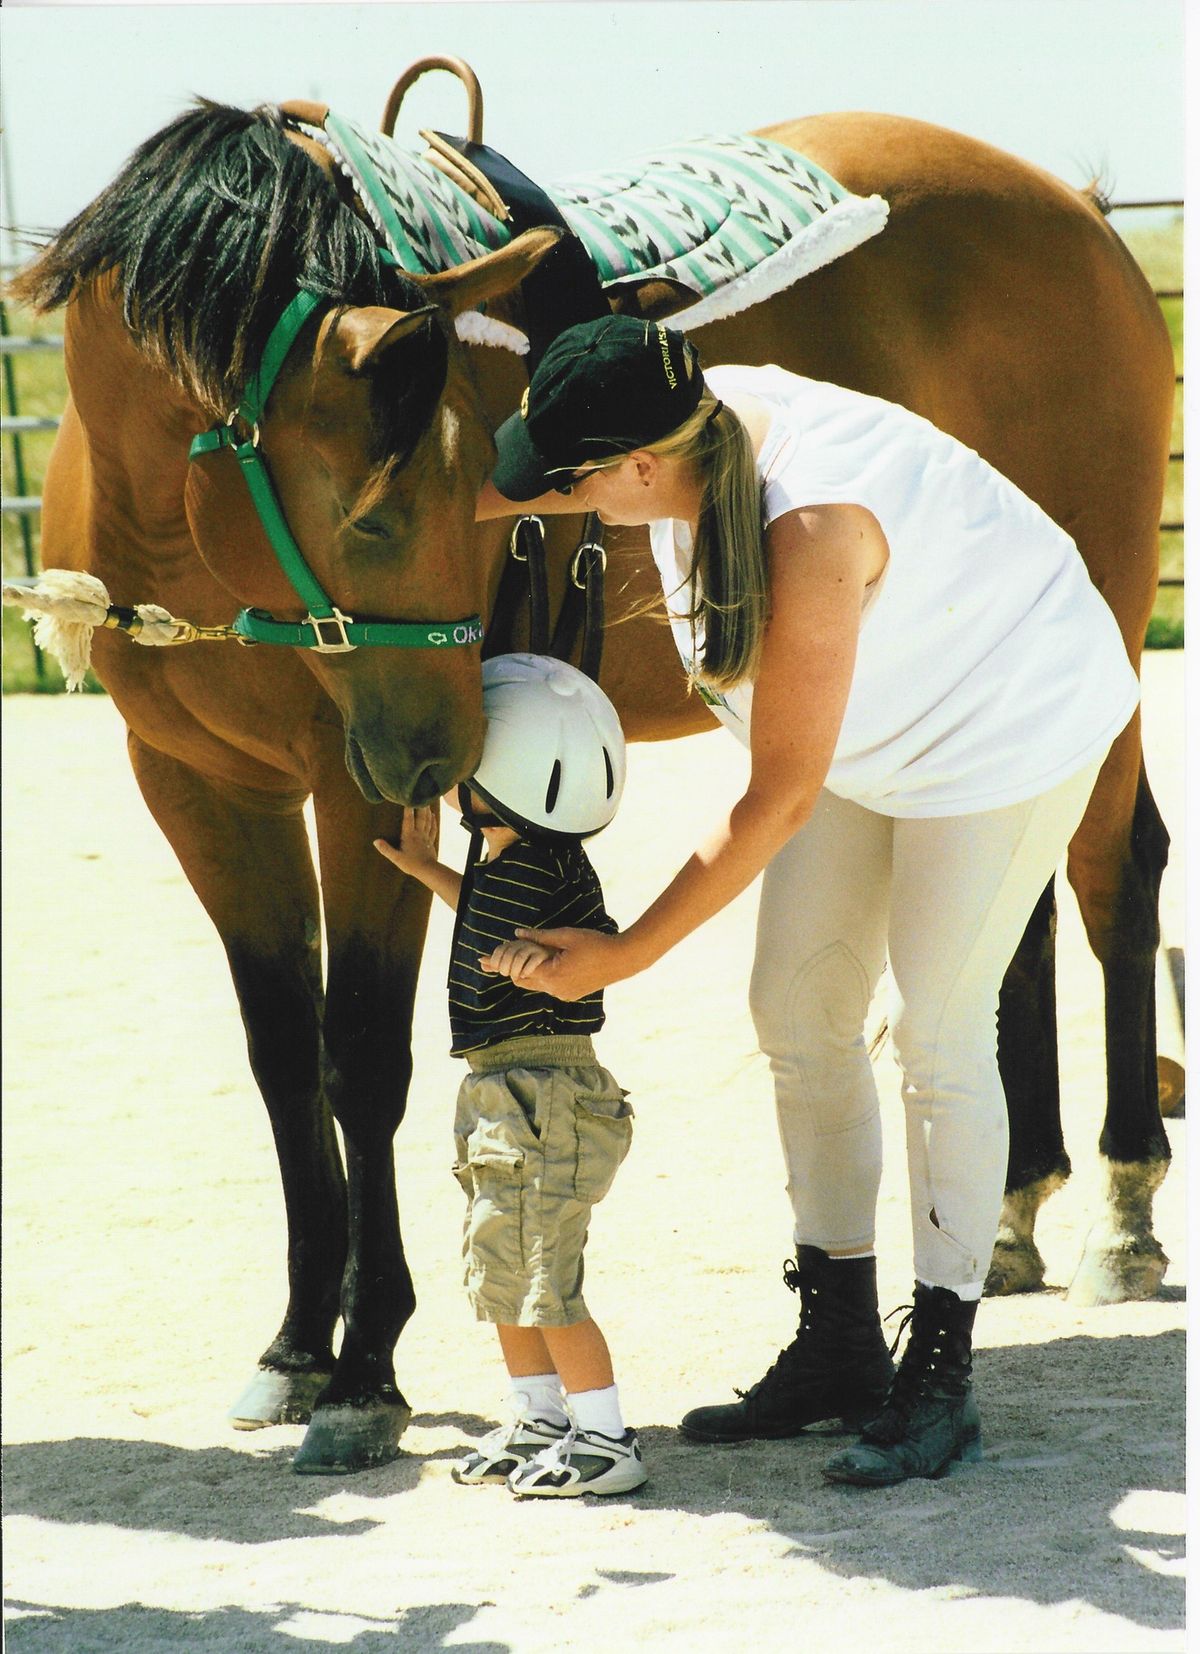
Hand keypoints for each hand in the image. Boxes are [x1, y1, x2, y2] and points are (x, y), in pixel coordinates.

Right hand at [374, 805, 437, 874]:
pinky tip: (433, 816)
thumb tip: (375, 841)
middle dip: (420, 806)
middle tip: (421, 796)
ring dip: (427, 811)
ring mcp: (426, 837)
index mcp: (409, 836)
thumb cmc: (411, 864)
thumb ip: (385, 849)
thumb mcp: (396, 858)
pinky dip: (433, 821)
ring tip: (427, 802)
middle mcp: (418, 834)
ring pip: (428, 821)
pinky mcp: (431, 842)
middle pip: (420, 817)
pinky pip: (433, 829)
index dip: (408, 809)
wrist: (427, 870)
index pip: (408, 820)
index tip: (407, 799)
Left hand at [480, 926, 629, 1000]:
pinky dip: (542, 976)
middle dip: (509, 969)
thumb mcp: (566, 935)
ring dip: (527, 972)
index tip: (485, 959)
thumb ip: (540, 936)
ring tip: (516, 958)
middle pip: (522, 981)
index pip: (518, 970)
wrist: (622, 960)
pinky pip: (549, 986)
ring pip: (535, 984)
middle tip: (491, 961)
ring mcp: (563, 994)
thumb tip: (517, 933)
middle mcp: (554, 989)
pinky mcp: (571, 994)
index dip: (503, 962)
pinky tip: (542, 964)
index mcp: (551, 974)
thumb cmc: (595, 944)